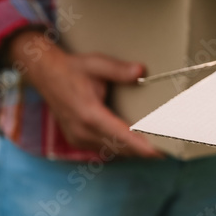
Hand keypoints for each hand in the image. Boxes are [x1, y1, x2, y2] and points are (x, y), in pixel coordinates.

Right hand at [5, 30, 162, 158]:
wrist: (44, 74)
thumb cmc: (72, 68)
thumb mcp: (95, 63)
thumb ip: (118, 69)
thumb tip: (141, 71)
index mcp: (88, 114)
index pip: (120, 135)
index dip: (141, 145)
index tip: (159, 152)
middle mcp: (82, 130)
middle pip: (120, 147)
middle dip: (145, 150)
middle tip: (170, 149)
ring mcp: (78, 138)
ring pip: (113, 151)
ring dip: (134, 150)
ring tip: (159, 148)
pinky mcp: (78, 140)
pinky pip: (104, 149)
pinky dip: (122, 147)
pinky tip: (138, 143)